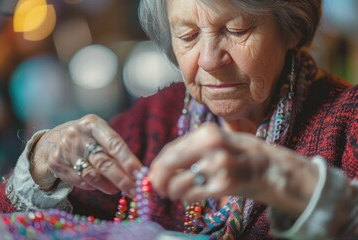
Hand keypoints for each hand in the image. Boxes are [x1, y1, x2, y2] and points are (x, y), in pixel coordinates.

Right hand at [30, 114, 141, 196]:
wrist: (51, 140)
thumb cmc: (87, 138)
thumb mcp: (100, 135)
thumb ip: (115, 150)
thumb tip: (136, 173)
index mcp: (93, 124)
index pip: (114, 144)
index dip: (128, 161)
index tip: (140, 174)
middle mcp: (77, 135)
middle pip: (103, 163)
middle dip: (122, 179)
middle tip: (135, 191)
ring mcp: (65, 150)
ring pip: (92, 175)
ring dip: (109, 185)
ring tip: (117, 189)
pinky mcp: (58, 165)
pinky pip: (81, 181)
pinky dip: (94, 186)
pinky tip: (100, 185)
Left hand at [149, 123, 317, 216]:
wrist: (274, 169)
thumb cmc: (242, 154)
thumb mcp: (219, 140)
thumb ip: (194, 148)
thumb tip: (163, 163)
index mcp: (207, 132)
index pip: (171, 149)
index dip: (158, 165)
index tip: (153, 175)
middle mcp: (211, 145)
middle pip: (169, 165)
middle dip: (158, 180)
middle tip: (158, 188)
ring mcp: (218, 165)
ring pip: (178, 183)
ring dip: (172, 192)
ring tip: (176, 194)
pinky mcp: (224, 185)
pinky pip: (192, 195)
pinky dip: (186, 198)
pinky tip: (189, 198)